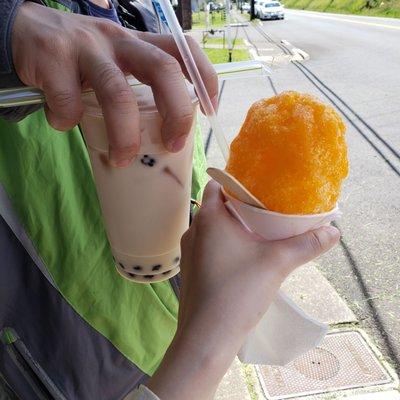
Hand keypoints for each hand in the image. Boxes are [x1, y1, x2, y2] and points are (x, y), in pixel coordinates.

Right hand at [11, 3, 217, 165]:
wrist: (26, 33)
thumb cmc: (81, 60)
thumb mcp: (115, 64)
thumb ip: (135, 87)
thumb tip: (159, 136)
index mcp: (138, 44)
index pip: (182, 49)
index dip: (203, 76)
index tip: (211, 109)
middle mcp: (118, 40)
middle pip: (162, 69)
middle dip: (176, 111)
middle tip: (174, 144)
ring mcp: (86, 47)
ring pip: (117, 92)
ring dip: (124, 135)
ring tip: (121, 159)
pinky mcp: (54, 57)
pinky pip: (68, 102)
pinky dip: (67, 121)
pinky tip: (63, 122)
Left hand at [148, 181, 339, 398]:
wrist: (206, 337)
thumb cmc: (237, 291)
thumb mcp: (277, 263)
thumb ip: (306, 244)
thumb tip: (333, 231)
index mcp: (208, 218)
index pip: (216, 184)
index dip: (236, 181)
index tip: (258, 187)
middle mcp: (194, 230)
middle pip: (216, 207)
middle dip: (240, 206)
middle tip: (266, 210)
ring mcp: (190, 252)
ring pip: (212, 229)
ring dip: (233, 227)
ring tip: (258, 234)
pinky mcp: (191, 271)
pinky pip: (208, 247)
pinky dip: (224, 245)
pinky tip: (244, 258)